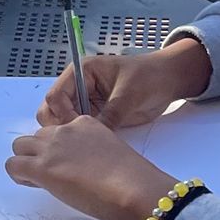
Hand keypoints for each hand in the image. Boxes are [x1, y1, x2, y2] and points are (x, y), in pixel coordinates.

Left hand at [5, 115, 180, 219]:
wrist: (133, 187)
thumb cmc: (131, 178)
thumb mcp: (110, 153)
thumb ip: (92, 154)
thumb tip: (82, 169)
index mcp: (84, 123)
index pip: (57, 130)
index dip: (57, 149)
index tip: (67, 165)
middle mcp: (65, 130)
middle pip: (36, 136)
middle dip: (38, 154)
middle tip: (52, 174)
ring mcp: (52, 147)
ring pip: (19, 146)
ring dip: (26, 162)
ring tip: (40, 180)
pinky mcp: (42, 167)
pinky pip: (13, 165)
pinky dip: (18, 176)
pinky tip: (35, 185)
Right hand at [37, 38, 214, 128]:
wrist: (168, 80)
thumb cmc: (149, 76)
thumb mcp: (129, 94)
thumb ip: (110, 114)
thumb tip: (94, 136)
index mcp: (80, 72)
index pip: (55, 95)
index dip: (62, 114)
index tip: (79, 127)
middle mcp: (77, 88)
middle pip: (51, 111)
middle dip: (60, 127)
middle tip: (79, 140)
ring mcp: (84, 103)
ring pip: (62, 124)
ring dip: (69, 135)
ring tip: (87, 144)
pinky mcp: (95, 116)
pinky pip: (80, 131)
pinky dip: (82, 140)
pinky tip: (93, 147)